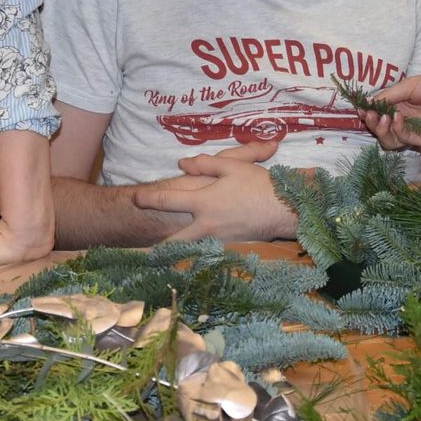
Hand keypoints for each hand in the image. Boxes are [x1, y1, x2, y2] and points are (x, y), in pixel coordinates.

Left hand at [131, 141, 296, 242]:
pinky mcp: (230, 248)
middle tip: (141, 249)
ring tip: (161, 256)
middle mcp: (206, 225)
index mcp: (203, 202)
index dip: (147, 198)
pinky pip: (207, 252)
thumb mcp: (232, 165)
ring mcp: (218, 240)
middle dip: (156, 247)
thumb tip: (182, 164)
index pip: (167, 200)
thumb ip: (205, 163)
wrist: (285, 209)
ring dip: (175, 253)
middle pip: (173, 241)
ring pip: (190, 250)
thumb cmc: (260, 184)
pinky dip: (197, 255)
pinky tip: (192, 257)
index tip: (134, 199)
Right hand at [361, 69, 420, 149]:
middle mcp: (406, 121)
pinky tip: (397, 117)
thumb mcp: (407, 86)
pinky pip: (405, 139)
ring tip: (379, 117)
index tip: (359, 108)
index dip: (368, 113)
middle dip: (371, 123)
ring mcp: (415, 131)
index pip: (379, 115)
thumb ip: (388, 96)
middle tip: (367, 114)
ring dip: (380, 130)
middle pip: (382, 130)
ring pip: (390, 140)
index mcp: (400, 107)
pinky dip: (397, 129)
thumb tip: (366, 102)